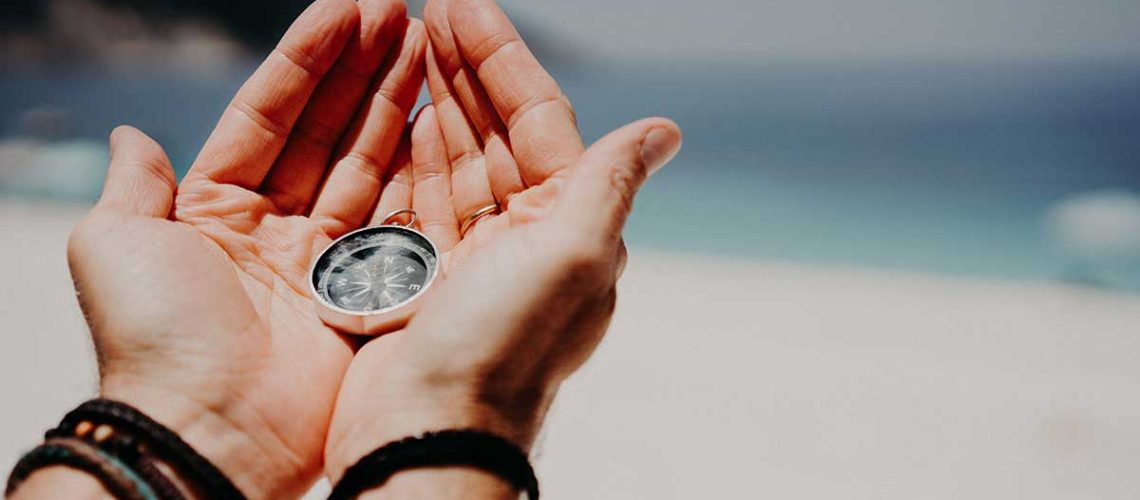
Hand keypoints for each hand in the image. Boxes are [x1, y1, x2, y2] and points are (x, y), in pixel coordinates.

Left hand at [65, 0, 425, 495]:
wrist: (208, 429)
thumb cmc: (157, 335)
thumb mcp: (115, 244)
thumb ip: (133, 186)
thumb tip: (129, 136)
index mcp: (211, 209)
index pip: (266, 114)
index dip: (306, 58)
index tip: (348, 9)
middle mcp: (269, 228)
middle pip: (321, 129)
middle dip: (359, 69)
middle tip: (400, 13)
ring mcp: (319, 260)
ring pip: (361, 164)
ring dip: (390, 104)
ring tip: (423, 45)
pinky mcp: (359, 294)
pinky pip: (389, 219)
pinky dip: (410, 170)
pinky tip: (431, 121)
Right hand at [323, 0, 682, 483]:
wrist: (429, 434)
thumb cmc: (504, 349)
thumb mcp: (574, 255)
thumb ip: (610, 184)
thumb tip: (666, 131)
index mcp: (569, 226)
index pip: (540, 121)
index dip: (503, 60)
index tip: (464, 6)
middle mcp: (526, 240)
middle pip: (497, 134)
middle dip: (466, 71)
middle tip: (432, 10)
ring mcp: (472, 259)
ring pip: (457, 162)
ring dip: (437, 102)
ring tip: (410, 44)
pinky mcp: (423, 280)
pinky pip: (419, 202)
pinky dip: (410, 157)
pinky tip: (401, 117)